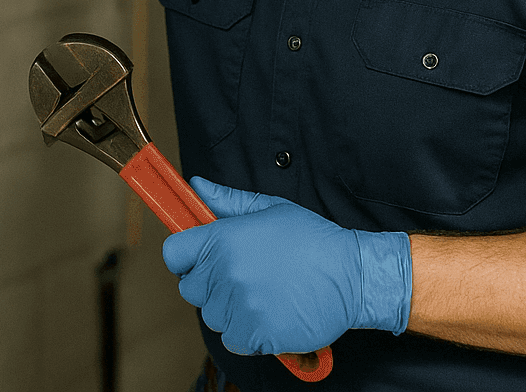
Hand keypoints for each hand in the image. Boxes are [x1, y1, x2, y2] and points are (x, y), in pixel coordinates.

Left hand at [162, 177, 411, 356]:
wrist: (352, 277)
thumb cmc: (313, 240)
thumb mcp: (270, 209)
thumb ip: (228, 201)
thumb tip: (197, 186)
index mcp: (224, 239)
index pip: (173, 253)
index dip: (185, 256)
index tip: (198, 257)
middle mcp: (226, 273)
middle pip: (190, 287)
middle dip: (210, 282)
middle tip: (241, 274)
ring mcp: (239, 307)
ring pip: (211, 315)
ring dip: (229, 308)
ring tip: (261, 292)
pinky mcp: (255, 335)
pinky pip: (231, 339)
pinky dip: (246, 332)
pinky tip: (268, 313)